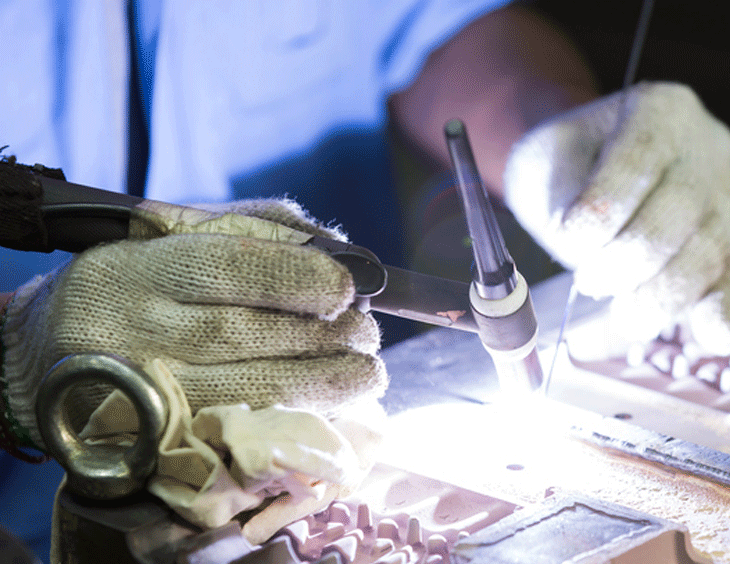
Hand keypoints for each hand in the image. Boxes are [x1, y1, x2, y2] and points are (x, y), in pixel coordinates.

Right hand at [1, 199, 386, 450]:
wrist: (48, 350)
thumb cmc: (136, 278)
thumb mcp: (177, 234)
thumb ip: (257, 230)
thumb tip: (339, 250)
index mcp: (138, 267)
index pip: (227, 267)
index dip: (297, 277)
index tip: (348, 286)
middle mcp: (133, 329)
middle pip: (244, 335)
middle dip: (324, 337)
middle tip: (368, 333)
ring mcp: (139, 390)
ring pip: (246, 390)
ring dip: (324, 384)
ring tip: (367, 372)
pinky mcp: (151, 438)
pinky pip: (237, 430)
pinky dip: (294, 417)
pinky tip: (331, 405)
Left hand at [504, 82, 729, 353]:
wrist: (591, 162)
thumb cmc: (567, 162)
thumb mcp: (548, 160)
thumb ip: (564, 199)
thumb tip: (584, 254)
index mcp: (661, 109)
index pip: (639, 162)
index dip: (602, 211)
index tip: (567, 239)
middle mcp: (707, 149)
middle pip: (679, 215)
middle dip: (627, 261)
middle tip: (589, 281)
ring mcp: (726, 197)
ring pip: (708, 255)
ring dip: (659, 298)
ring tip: (620, 319)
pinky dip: (722, 316)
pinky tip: (714, 339)